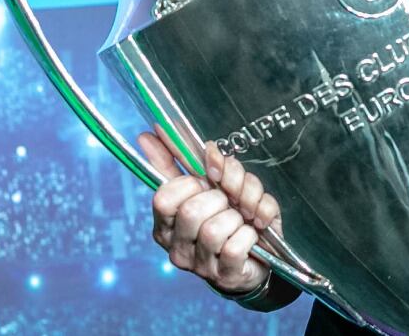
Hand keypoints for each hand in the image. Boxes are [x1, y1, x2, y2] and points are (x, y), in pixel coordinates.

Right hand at [139, 131, 279, 295]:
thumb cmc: (227, 217)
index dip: (189, 183)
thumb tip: (152, 132)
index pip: (163, 198)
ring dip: (237, 217)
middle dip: (219, 198)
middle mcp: (178, 249)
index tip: (204, 182)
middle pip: (191, 212)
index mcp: (166, 226)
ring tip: (241, 219)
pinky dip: (251, 234)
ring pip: (214, 230)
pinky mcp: (227, 276)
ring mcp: (201, 267)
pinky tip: (251, 235)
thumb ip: (181, 162)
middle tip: (228, 202)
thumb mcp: (207, 187)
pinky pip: (237, 247)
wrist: (256, 258)